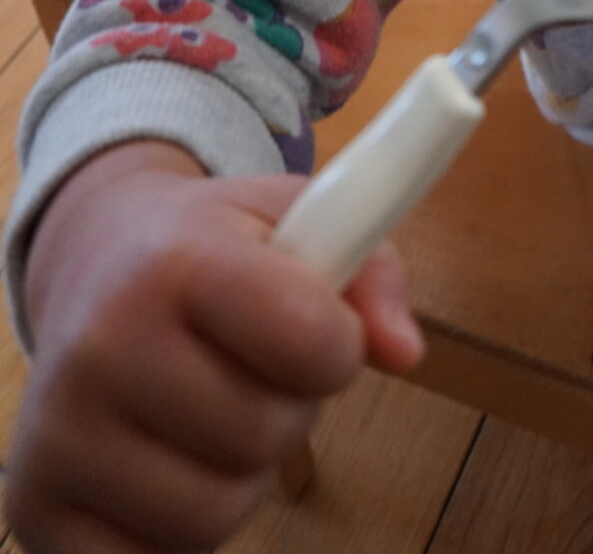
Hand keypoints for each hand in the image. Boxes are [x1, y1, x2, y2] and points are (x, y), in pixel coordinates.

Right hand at [8, 141, 423, 553]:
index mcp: (176, 261)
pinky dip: (177, 530)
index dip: (337, 346)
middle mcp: (102, 345)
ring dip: (238, 475)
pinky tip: (164, 462)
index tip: (318, 330)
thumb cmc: (211, 248)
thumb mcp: (295, 219)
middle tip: (251, 367)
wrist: (94, 263)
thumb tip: (405, 352)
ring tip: (211, 412)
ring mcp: (57, 435)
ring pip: (215, 516)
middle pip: (266, 437)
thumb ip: (369, 272)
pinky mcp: (34, 509)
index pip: (311, 342)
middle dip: (286, 408)